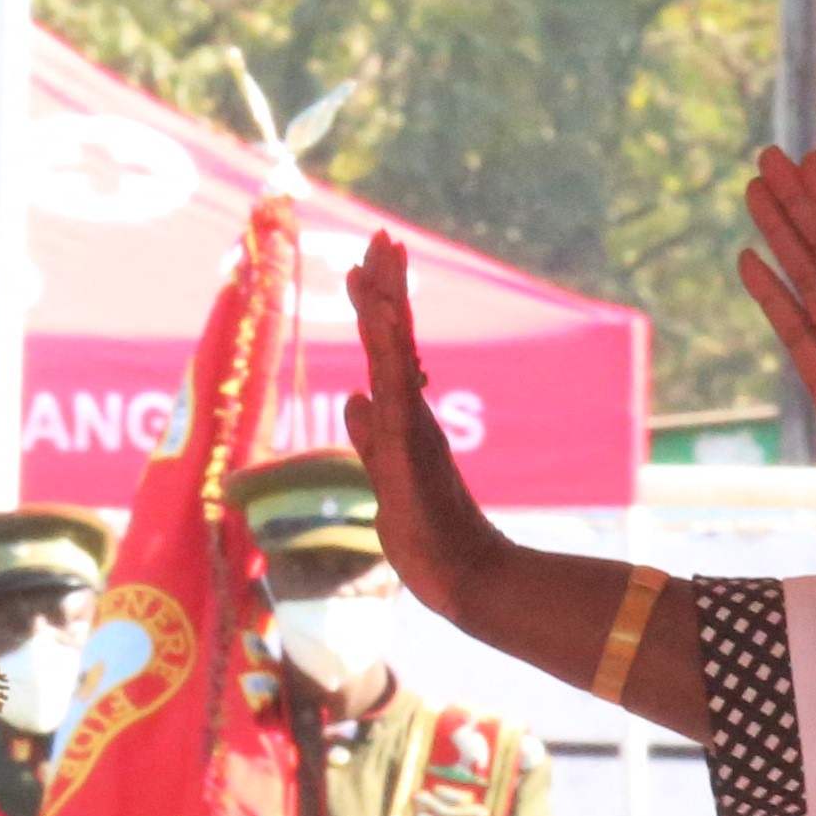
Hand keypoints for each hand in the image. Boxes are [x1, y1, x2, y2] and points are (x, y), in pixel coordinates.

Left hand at [347, 238, 505, 610]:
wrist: (462, 579)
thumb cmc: (428, 537)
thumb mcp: (385, 478)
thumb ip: (370, 438)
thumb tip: (353, 398)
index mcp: (402, 418)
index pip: (388, 352)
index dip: (379, 307)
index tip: (369, 263)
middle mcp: (410, 414)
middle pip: (394, 339)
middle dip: (387, 287)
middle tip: (383, 236)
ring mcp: (412, 429)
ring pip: (395, 357)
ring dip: (387, 306)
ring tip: (382, 260)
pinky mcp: (410, 451)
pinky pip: (396, 392)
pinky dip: (390, 355)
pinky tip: (385, 321)